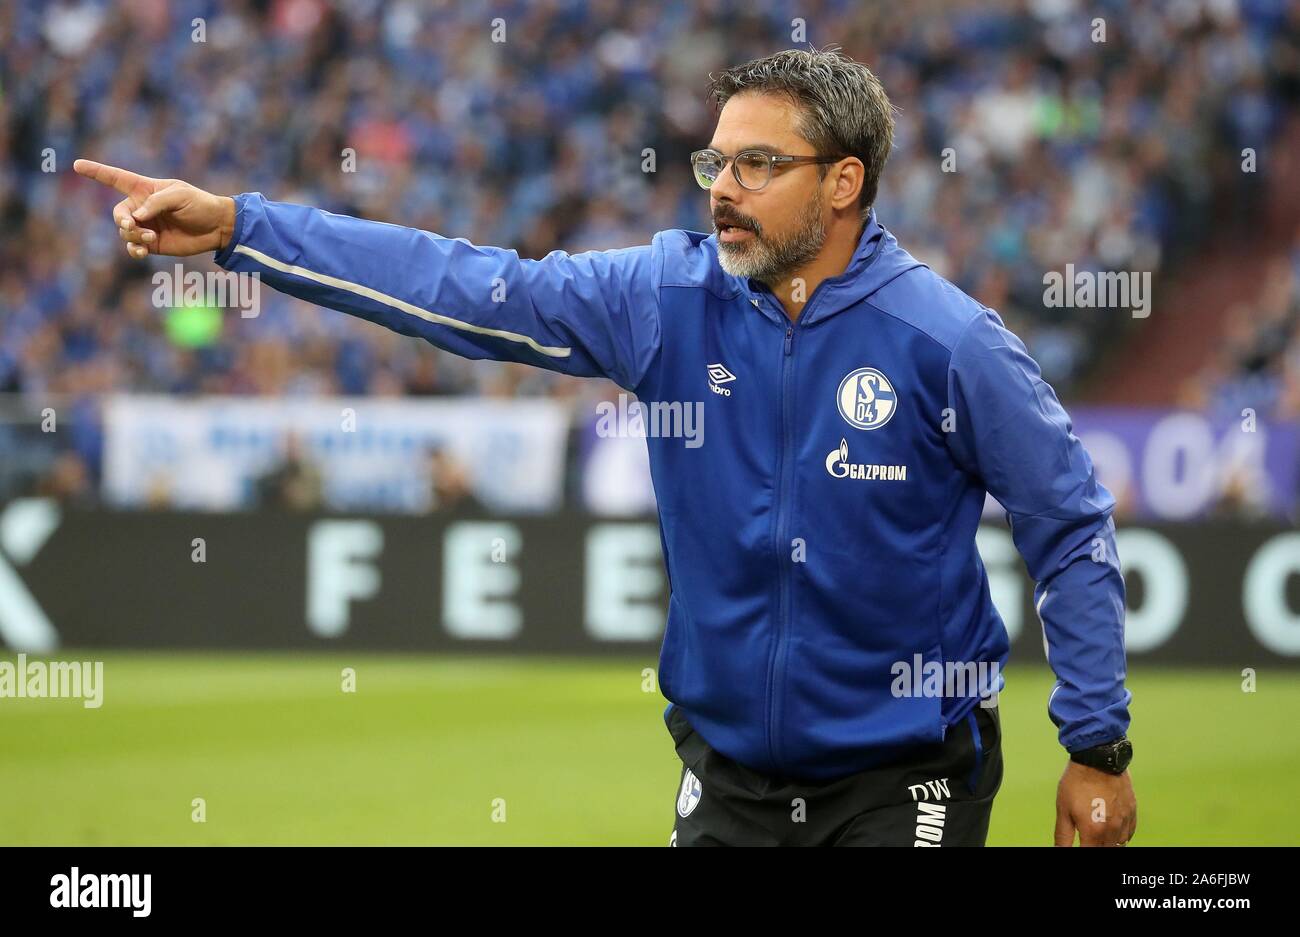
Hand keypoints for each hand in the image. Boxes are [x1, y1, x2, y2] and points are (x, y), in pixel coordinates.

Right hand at [73, 159, 235, 258]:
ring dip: (133, 236)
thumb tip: (136, 216)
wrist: (216, 227)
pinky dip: (134, 250)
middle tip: (133, 226)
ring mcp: (146, 226)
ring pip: (125, 232)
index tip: (77, 165)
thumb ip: (155, 202)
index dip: (96, 172)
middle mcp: (141, 207)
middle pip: (118, 214)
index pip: (116, 178)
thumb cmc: (199, 204)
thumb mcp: (179, 195)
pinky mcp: (152, 244)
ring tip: (149, 237)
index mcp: (145, 189)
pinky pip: (133, 247)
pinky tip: (141, 251)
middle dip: (122, 220)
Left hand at [1055, 761, 1136, 845]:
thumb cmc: (1077, 782)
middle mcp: (1112, 830)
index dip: (1082, 853)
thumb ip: (1062, 835)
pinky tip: (1110, 829)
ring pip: (1119, 845)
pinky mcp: (1132, 812)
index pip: (1089, 854)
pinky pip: (1128, 834)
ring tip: (1096, 834)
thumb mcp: (1063, 809)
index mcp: (1093, 831)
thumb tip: (1059, 851)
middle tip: (1086, 838)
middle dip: (1094, 847)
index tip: (1079, 844)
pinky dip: (1119, 836)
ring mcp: (1125, 821)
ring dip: (1107, 844)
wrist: (1098, 758)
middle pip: (1105, 851)